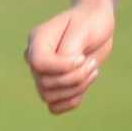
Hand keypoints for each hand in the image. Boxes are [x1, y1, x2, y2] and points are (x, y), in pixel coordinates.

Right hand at [24, 0, 114, 114]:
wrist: (96, 24)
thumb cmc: (90, 22)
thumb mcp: (83, 30)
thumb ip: (69, 50)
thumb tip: (62, 73)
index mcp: (37, 39)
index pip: (38, 63)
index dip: (61, 67)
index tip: (82, 57)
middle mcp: (35, 58)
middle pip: (45, 83)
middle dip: (75, 77)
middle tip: (93, 63)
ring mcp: (43, 74)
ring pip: (49, 97)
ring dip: (77, 89)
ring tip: (93, 71)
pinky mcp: (55, 86)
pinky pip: (54, 107)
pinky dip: (71, 102)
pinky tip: (85, 87)